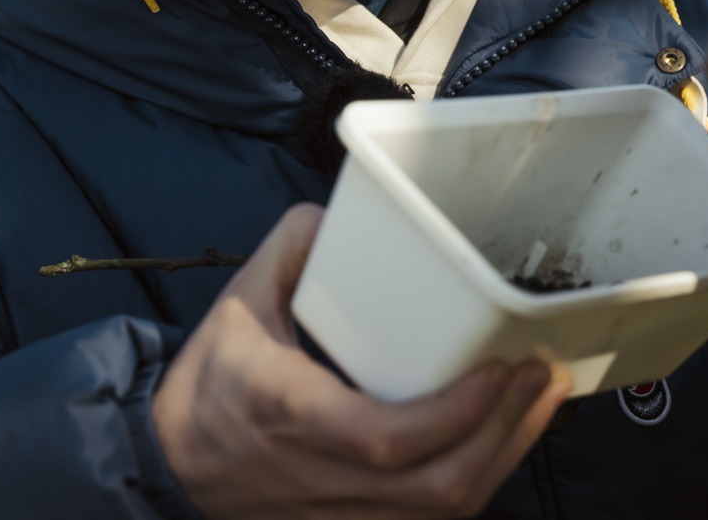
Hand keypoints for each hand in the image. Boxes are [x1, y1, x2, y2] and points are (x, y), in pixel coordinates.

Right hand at [153, 204, 570, 518]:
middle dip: (504, 433)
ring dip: (504, 457)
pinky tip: (507, 437)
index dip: (454, 414)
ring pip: (439, 513)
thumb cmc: (210, 381)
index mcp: (290, 415)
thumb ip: (288, 250)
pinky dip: (479, 482)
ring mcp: (337, 515)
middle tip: (542, 372)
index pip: (384, 438)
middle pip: (433, 487)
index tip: (500, 367)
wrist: (166, 463)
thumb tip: (339, 217)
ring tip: (541, 398)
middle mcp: (318, 477)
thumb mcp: (235, 304)